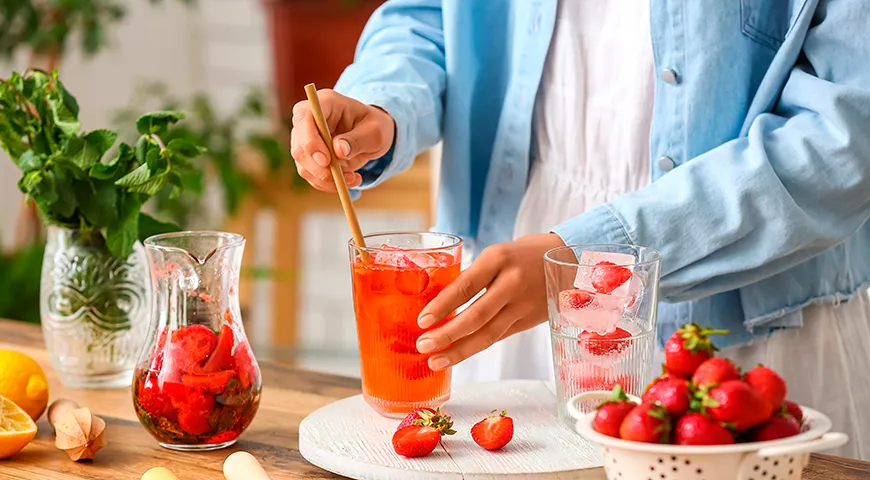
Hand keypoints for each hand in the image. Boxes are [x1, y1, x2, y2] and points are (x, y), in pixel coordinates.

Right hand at [290, 89, 394, 191]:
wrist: (373, 135)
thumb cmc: (375, 126)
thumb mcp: (375, 132)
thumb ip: (357, 139)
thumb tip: (338, 150)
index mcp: (326, 102)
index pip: (304, 116)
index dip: (310, 140)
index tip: (326, 161)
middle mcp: (309, 119)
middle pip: (299, 146)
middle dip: (320, 168)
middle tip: (346, 177)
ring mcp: (305, 139)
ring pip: (303, 165)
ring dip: (327, 179)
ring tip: (354, 178)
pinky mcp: (308, 157)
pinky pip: (311, 175)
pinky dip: (328, 183)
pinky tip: (349, 180)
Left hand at [415, 233, 566, 370]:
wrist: (570, 260)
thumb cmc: (524, 254)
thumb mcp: (498, 254)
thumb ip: (475, 277)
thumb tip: (440, 303)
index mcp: (498, 259)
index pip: (465, 286)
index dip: (442, 306)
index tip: (422, 320)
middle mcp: (512, 282)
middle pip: (476, 316)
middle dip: (447, 334)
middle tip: (423, 345)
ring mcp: (523, 305)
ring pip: (487, 334)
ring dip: (459, 350)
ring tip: (436, 360)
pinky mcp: (529, 321)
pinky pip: (498, 337)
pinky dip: (476, 347)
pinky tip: (458, 355)